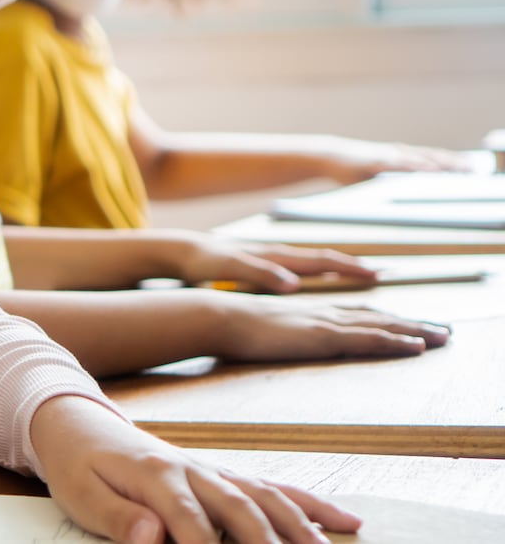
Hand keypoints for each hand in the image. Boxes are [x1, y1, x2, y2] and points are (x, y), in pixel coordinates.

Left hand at [31, 395, 359, 542]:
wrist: (77, 424)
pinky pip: (272, 487)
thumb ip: (117, 517)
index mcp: (156, 476)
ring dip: (301, 528)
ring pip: (267, 498)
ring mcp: (212, 471)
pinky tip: (343, 521)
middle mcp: (193, 470)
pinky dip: (308, 505)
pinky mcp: (222, 475)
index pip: (190, 525)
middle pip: (242, 511)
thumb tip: (152, 536)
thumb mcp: (82, 494)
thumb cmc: (78, 466)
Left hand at [172, 232, 373, 293]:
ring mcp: (271, 258)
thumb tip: (293, 284)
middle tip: (382, 275)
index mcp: (275, 256)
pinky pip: (300, 267)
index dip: (350, 268)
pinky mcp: (262, 264)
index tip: (376, 275)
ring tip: (362, 276)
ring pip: (314, 262)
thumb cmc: (203, 261)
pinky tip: (322, 281)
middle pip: (325, 258)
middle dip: (354, 266)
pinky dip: (319, 272)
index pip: (322, 260)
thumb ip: (259, 274)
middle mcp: (278, 254)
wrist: (180, 250)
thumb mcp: (229, 268)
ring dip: (340, 268)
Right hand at [209, 291, 448, 361]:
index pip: (354, 315)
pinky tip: (416, 346)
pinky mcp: (323, 335)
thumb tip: (275, 342)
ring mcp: (324, 322)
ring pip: (381, 325)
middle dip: (409, 323)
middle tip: (440, 330)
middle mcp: (322, 312)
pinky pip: (369, 339)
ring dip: (414, 331)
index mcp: (307, 312)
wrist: (217, 316)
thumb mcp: (259, 332)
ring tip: (441, 336)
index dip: (382, 320)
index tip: (405, 324)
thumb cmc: (230, 327)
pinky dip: (395, 341)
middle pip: (375, 316)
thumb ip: (274, 335)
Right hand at [321, 138, 473, 183]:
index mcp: (398, 158)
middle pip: (432, 156)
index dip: (449, 163)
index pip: (430, 159)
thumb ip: (390, 181)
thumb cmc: (350, 168)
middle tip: (473, 169)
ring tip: (461, 168)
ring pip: (422, 158)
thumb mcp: (373, 177)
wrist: (327, 157)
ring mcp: (389, 155)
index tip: (468, 168)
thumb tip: (403, 196)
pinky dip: (420, 165)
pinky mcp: (379, 159)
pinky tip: (432, 169)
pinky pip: (404, 163)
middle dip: (453, 162)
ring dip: (443, 162)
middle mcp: (398, 153)